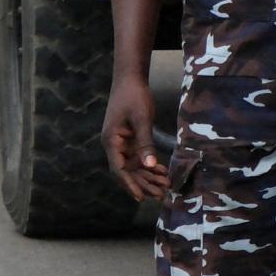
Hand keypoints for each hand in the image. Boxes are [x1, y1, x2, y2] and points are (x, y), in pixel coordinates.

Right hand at [103, 70, 166, 201]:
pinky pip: (138, 158)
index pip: (118, 169)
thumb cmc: (134, 96)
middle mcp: (114, 145)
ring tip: (165, 187)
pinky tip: (162, 172)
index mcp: (111, 141)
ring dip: (148, 176)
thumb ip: (145, 143)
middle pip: (126, 171)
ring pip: (134, 167)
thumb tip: (150, 165)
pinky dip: (149, 165)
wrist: (130, 79)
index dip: (130, 184)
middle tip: (161, 195)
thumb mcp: (142, 119)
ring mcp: (121, 143)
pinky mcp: (129, 140)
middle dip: (143, 184)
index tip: (141, 197)